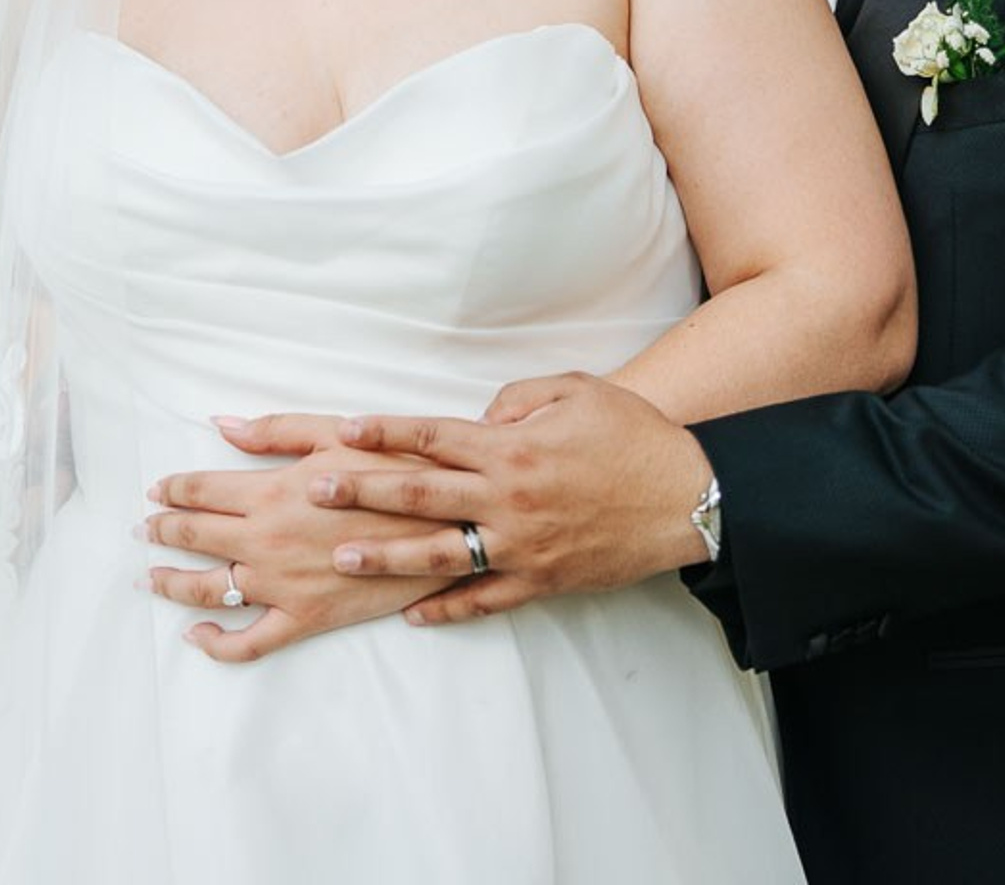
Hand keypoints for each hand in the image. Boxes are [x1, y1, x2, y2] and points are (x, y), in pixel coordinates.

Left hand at [140, 413, 458, 662]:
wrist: (443, 525)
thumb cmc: (392, 470)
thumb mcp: (335, 434)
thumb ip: (274, 431)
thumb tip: (219, 424)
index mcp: (271, 492)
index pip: (201, 489)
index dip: (173, 487)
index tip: (156, 488)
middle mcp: (266, 541)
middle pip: (194, 536)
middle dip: (162, 529)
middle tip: (144, 527)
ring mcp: (281, 585)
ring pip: (207, 590)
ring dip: (170, 582)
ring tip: (150, 576)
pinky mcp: (304, 620)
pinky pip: (248, 643)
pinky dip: (216, 645)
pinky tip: (198, 636)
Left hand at [313, 373, 712, 624]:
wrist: (688, 497)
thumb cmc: (633, 435)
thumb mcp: (577, 390)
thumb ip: (518, 396)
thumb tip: (479, 416)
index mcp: (512, 446)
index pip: (434, 435)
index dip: (386, 431)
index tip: (342, 429)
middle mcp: (508, 497)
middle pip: (421, 493)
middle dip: (363, 491)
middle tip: (316, 489)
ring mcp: (522, 544)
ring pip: (441, 554)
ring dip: (386, 556)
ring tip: (341, 557)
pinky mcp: (542, 580)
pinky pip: (485, 599)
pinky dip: (448, 608)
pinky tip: (411, 614)